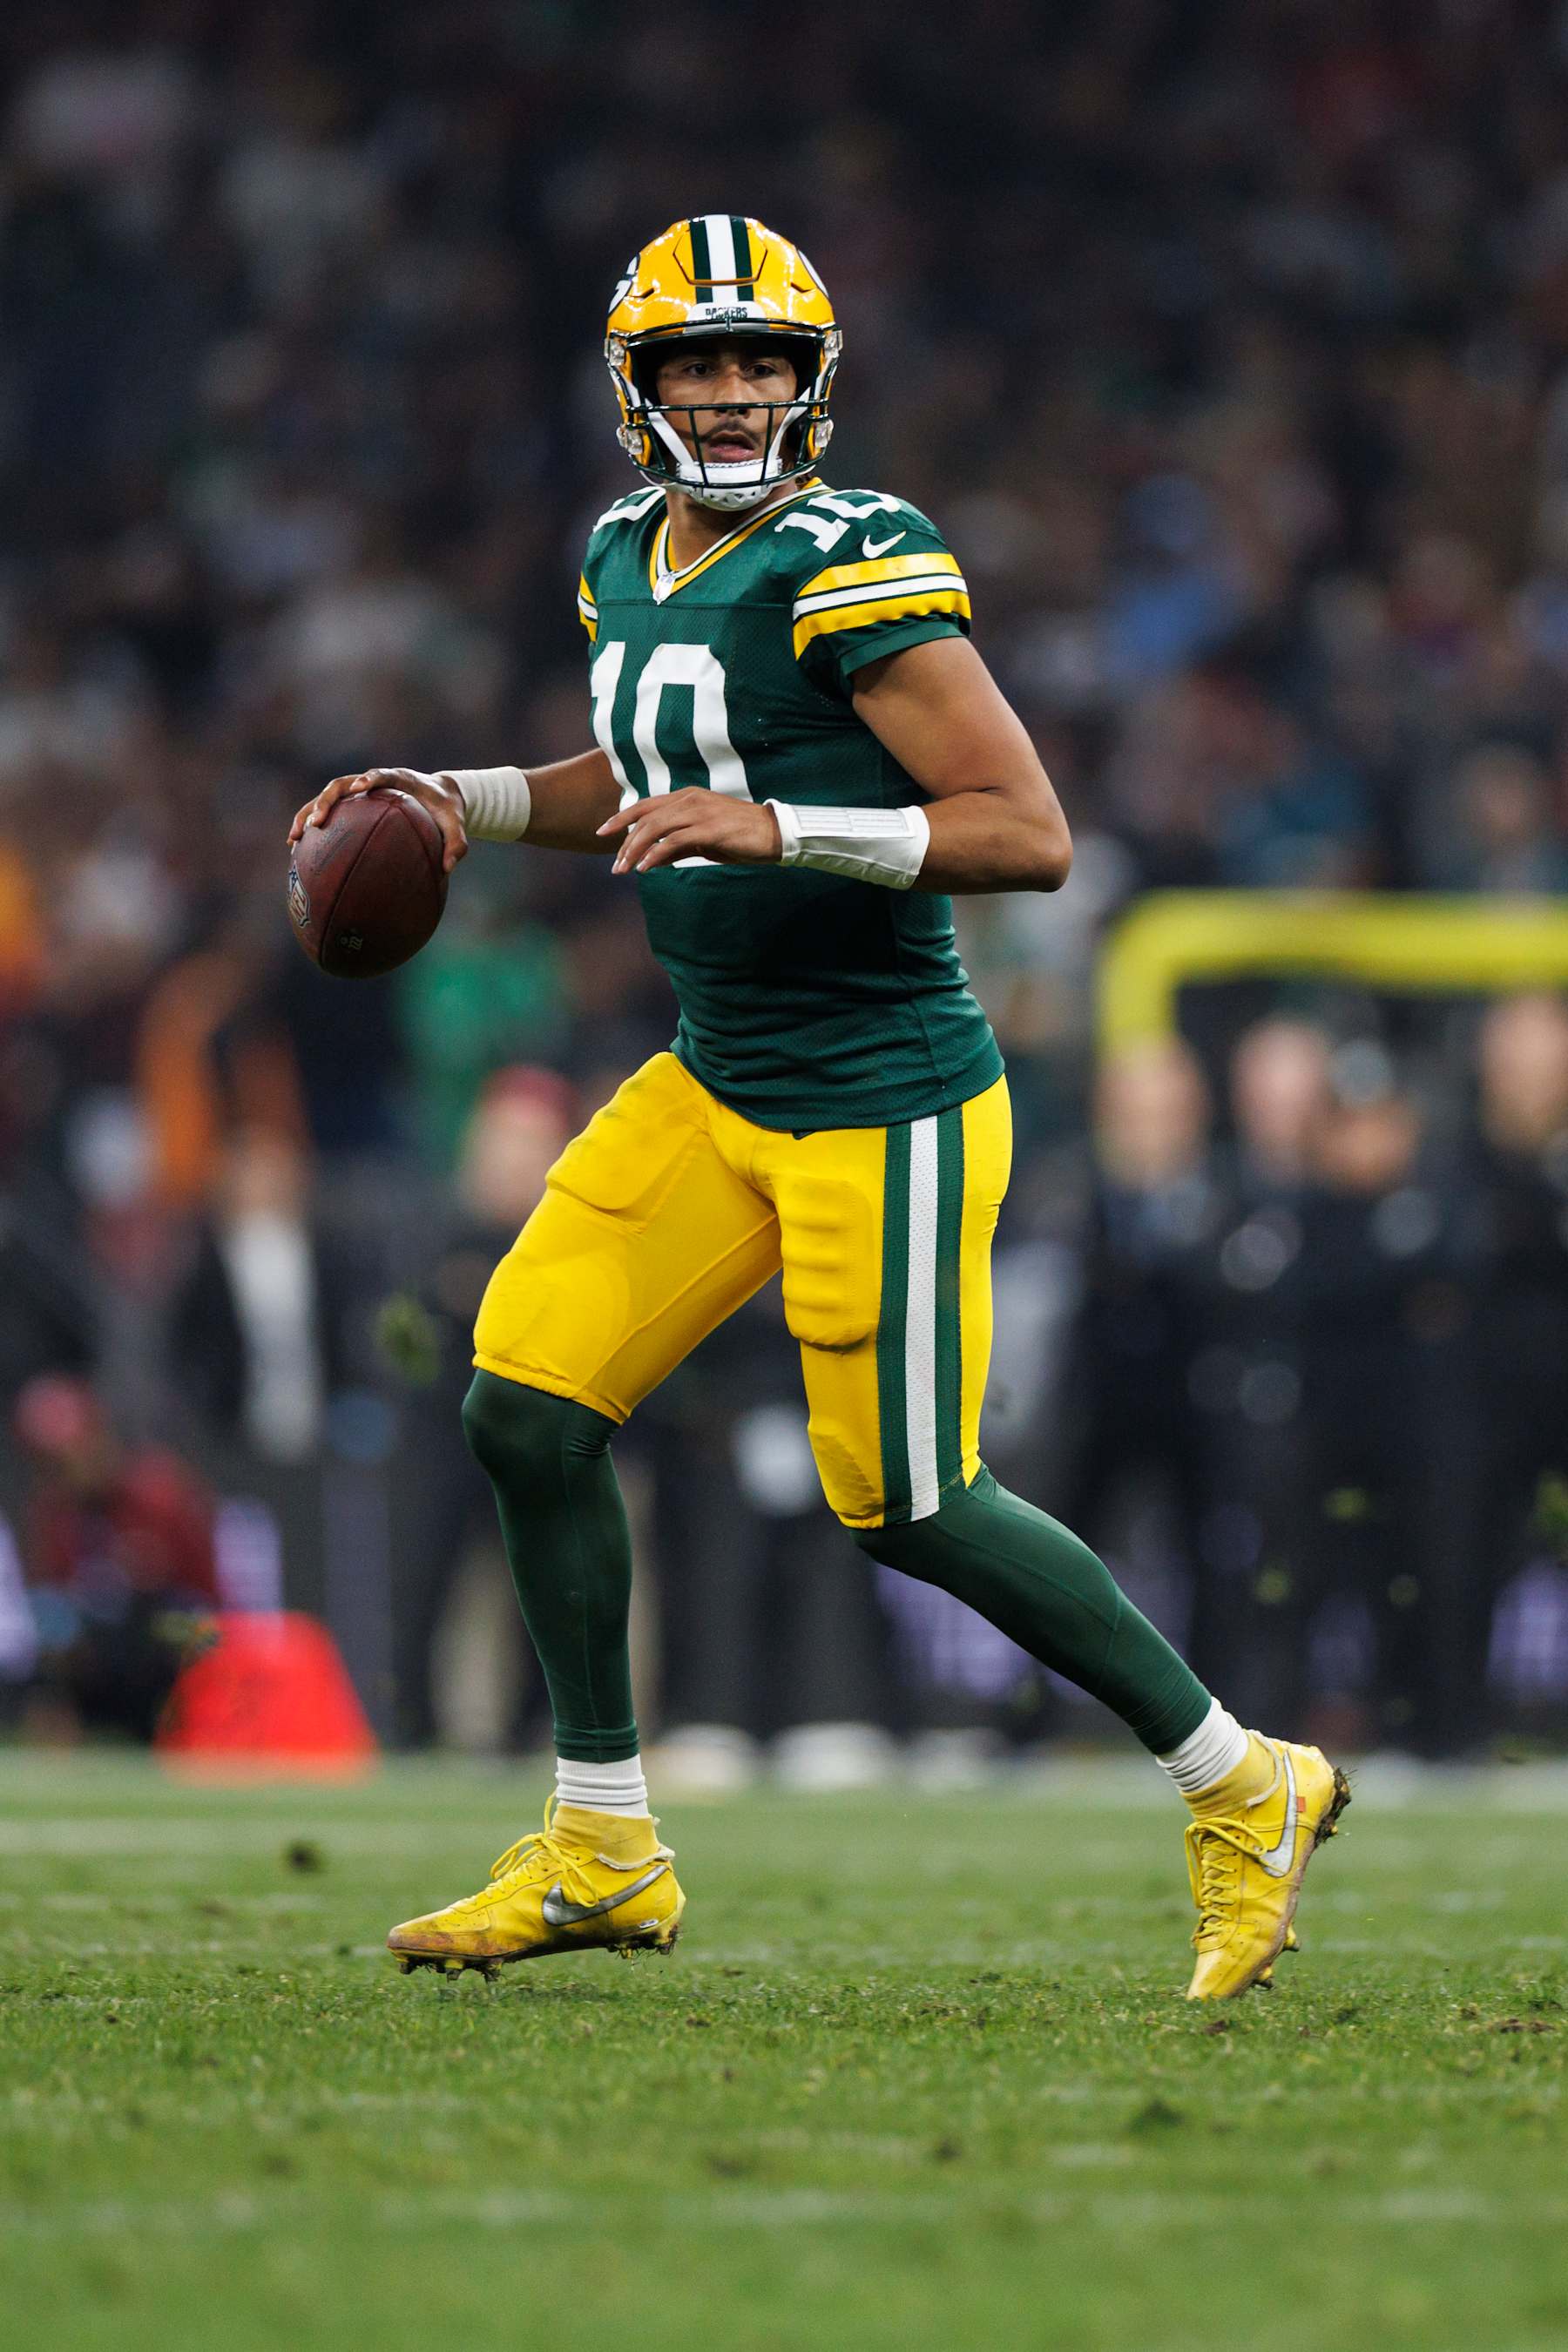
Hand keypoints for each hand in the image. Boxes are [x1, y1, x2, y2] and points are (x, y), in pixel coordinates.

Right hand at [286, 767, 468, 872]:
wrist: (438, 795)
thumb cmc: (447, 810)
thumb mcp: (457, 825)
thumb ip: (457, 844)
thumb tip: (449, 867)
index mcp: (400, 779)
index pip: (383, 774)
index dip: (372, 777)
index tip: (361, 786)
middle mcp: (373, 781)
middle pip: (343, 784)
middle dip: (327, 801)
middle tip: (316, 823)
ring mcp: (359, 791)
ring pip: (327, 797)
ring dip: (308, 814)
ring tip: (294, 839)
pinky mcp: (353, 803)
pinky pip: (330, 813)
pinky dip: (312, 826)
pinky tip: (297, 849)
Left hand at [596, 790, 781, 873]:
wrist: (773, 834)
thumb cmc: (739, 838)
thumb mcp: (702, 842)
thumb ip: (676, 848)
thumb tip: (650, 860)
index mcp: (686, 797)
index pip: (645, 805)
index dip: (621, 818)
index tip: (601, 833)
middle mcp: (689, 800)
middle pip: (645, 817)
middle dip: (624, 842)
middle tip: (615, 866)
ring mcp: (699, 812)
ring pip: (655, 828)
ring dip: (635, 850)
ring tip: (624, 869)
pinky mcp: (709, 829)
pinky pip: (674, 841)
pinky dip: (656, 854)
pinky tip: (645, 868)